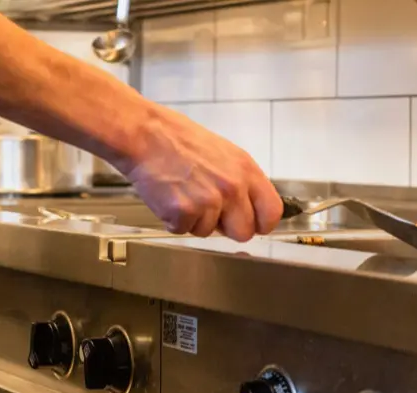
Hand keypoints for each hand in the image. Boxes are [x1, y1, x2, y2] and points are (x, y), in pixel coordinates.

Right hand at [119, 106, 282, 241]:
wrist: (145, 135)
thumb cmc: (179, 141)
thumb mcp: (224, 153)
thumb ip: (241, 181)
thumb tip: (249, 208)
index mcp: (246, 170)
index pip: (271, 213)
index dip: (260, 223)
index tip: (250, 223)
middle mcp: (232, 188)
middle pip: (244, 233)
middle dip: (226, 228)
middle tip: (207, 209)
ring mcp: (208, 202)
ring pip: (208, 233)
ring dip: (194, 220)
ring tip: (183, 192)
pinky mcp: (183, 213)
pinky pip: (183, 230)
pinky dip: (173, 220)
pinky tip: (169, 196)